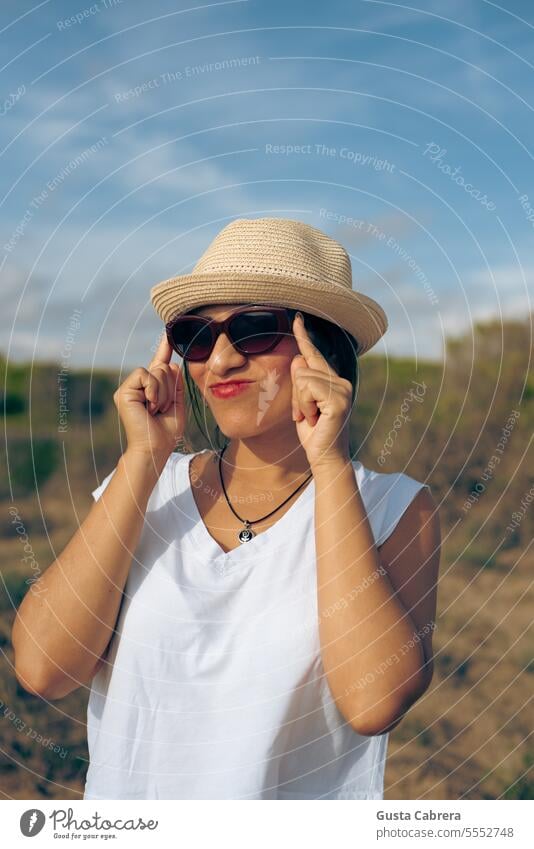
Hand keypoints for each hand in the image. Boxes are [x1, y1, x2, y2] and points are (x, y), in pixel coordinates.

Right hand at [113, 332, 185, 461]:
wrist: (156, 448)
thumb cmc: (167, 432)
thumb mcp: (178, 404)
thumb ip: (176, 384)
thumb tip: (173, 364)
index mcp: (152, 388)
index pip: (160, 364)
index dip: (163, 349)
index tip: (168, 333)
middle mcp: (139, 386)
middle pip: (163, 368)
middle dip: (170, 388)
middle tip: (162, 408)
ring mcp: (129, 388)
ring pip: (156, 371)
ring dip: (163, 393)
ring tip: (155, 410)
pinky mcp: (123, 392)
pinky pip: (145, 375)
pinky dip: (153, 390)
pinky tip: (150, 405)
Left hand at [290, 313, 352, 469]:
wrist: (324, 457)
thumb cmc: (313, 433)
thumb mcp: (301, 404)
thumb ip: (300, 382)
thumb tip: (298, 360)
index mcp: (332, 380)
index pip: (314, 354)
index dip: (304, 336)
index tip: (296, 318)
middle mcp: (340, 381)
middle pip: (302, 367)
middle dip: (296, 395)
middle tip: (307, 415)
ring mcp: (342, 389)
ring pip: (303, 378)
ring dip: (300, 402)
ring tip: (312, 417)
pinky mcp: (339, 400)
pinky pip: (308, 388)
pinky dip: (305, 406)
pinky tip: (315, 418)